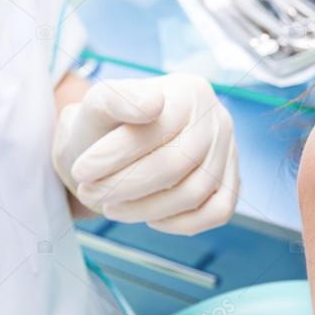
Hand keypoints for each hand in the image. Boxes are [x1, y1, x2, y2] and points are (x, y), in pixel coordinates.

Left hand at [53, 73, 239, 234]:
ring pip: (195, 192)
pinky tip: (150, 217)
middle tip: (90, 193)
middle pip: (177, 164)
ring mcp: (229, 153)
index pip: (158, 129)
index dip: (117, 155)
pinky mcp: (232, 183)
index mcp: (189, 91)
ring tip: (111, 207)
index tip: (82, 170)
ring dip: (145, 209)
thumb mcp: (98, 106)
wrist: (112, 149)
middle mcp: (217, 119)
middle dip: (126, 185)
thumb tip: (151, 105)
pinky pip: (217, 212)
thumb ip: (115, 98)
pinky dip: (181, 223)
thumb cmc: (106, 129)